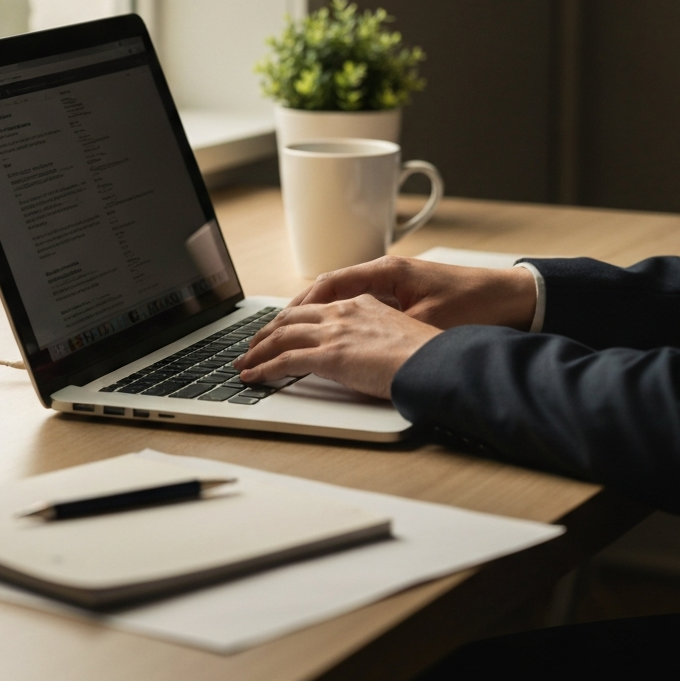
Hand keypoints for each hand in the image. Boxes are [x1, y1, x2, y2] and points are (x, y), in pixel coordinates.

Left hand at [234, 294, 440, 398]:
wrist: (435, 360)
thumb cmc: (426, 353)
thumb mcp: (398, 334)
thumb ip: (374, 337)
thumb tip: (364, 353)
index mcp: (362, 303)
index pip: (316, 307)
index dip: (292, 318)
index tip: (280, 329)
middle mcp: (344, 312)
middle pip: (291, 316)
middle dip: (267, 331)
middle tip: (252, 345)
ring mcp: (334, 332)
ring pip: (281, 335)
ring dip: (257, 350)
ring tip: (244, 363)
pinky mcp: (329, 355)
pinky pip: (284, 360)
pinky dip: (263, 368)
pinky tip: (253, 377)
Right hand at [288, 255, 537, 330]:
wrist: (514, 297)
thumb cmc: (478, 304)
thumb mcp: (431, 323)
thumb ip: (393, 333)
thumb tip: (359, 348)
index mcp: (389, 272)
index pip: (331, 283)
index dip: (301, 305)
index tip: (277, 324)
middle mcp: (387, 272)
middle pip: (329, 287)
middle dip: (297, 310)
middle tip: (269, 332)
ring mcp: (395, 282)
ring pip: (342, 295)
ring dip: (315, 312)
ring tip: (287, 332)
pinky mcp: (406, 295)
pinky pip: (359, 302)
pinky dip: (338, 315)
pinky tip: (328, 333)